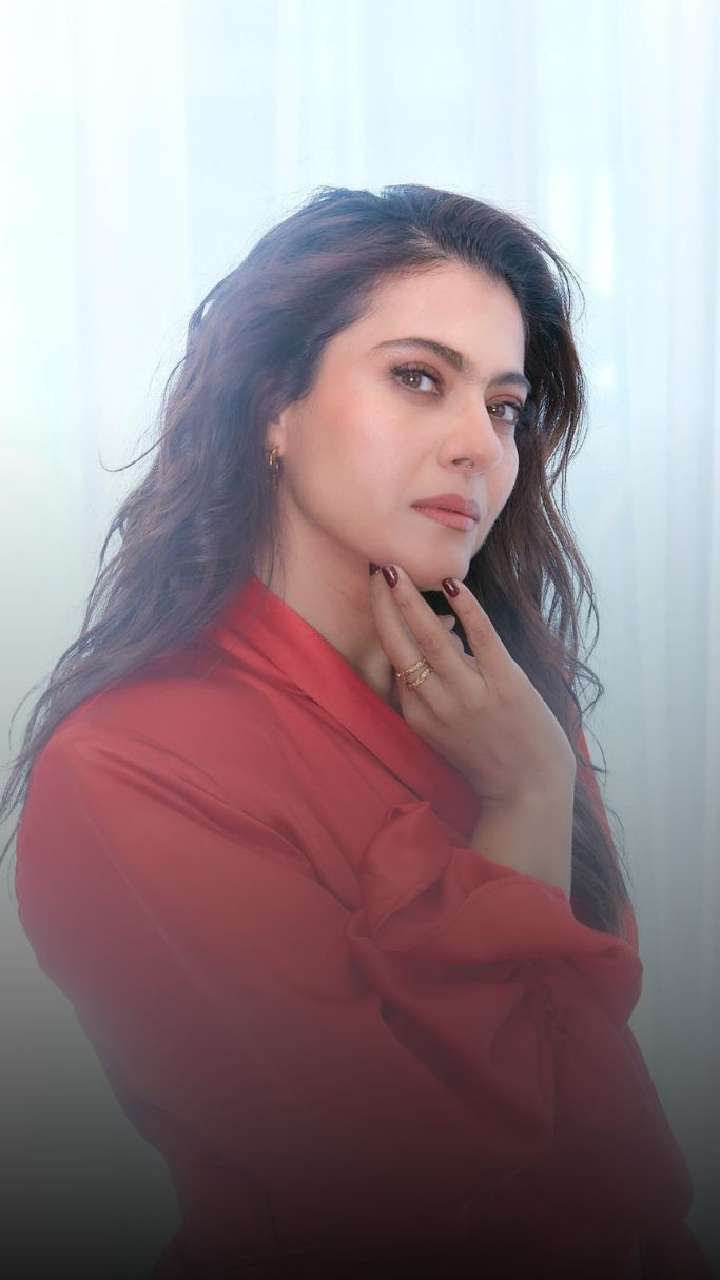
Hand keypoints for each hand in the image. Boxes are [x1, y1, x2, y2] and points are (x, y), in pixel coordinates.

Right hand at [368, 564, 575, 803]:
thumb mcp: (444, 729)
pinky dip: (468, 609)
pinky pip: (482, 638)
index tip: (392, 592)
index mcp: (418, 716)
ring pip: (432, 641)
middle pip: (400, 646)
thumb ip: (436, 683)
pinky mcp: (506, 686)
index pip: (394, 662)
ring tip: (397, 570)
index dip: (392, 624)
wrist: (529, 792)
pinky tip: (453, 585)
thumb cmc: (488, 757)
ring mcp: (470, 696)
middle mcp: (437, 705)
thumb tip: (443, 627)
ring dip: (411, 601)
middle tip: (378, 567)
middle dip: (384, 604)